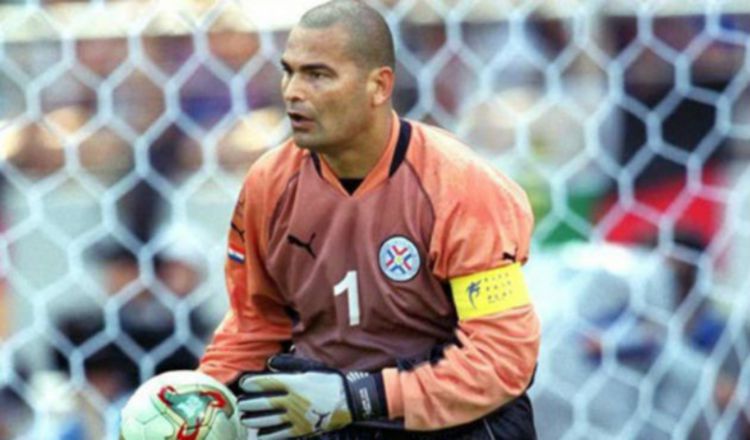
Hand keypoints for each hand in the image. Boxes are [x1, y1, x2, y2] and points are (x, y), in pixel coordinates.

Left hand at [238, 355, 385, 438]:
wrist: (349, 400)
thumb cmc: (328, 381)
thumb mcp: (310, 368)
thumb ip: (289, 365)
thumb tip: (269, 362)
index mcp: (295, 384)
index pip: (267, 383)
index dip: (253, 384)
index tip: (244, 384)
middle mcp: (293, 401)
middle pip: (265, 403)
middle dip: (249, 403)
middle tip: (240, 403)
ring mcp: (297, 417)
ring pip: (269, 420)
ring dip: (254, 419)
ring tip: (245, 417)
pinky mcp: (302, 429)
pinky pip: (281, 434)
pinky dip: (268, 434)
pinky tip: (259, 434)